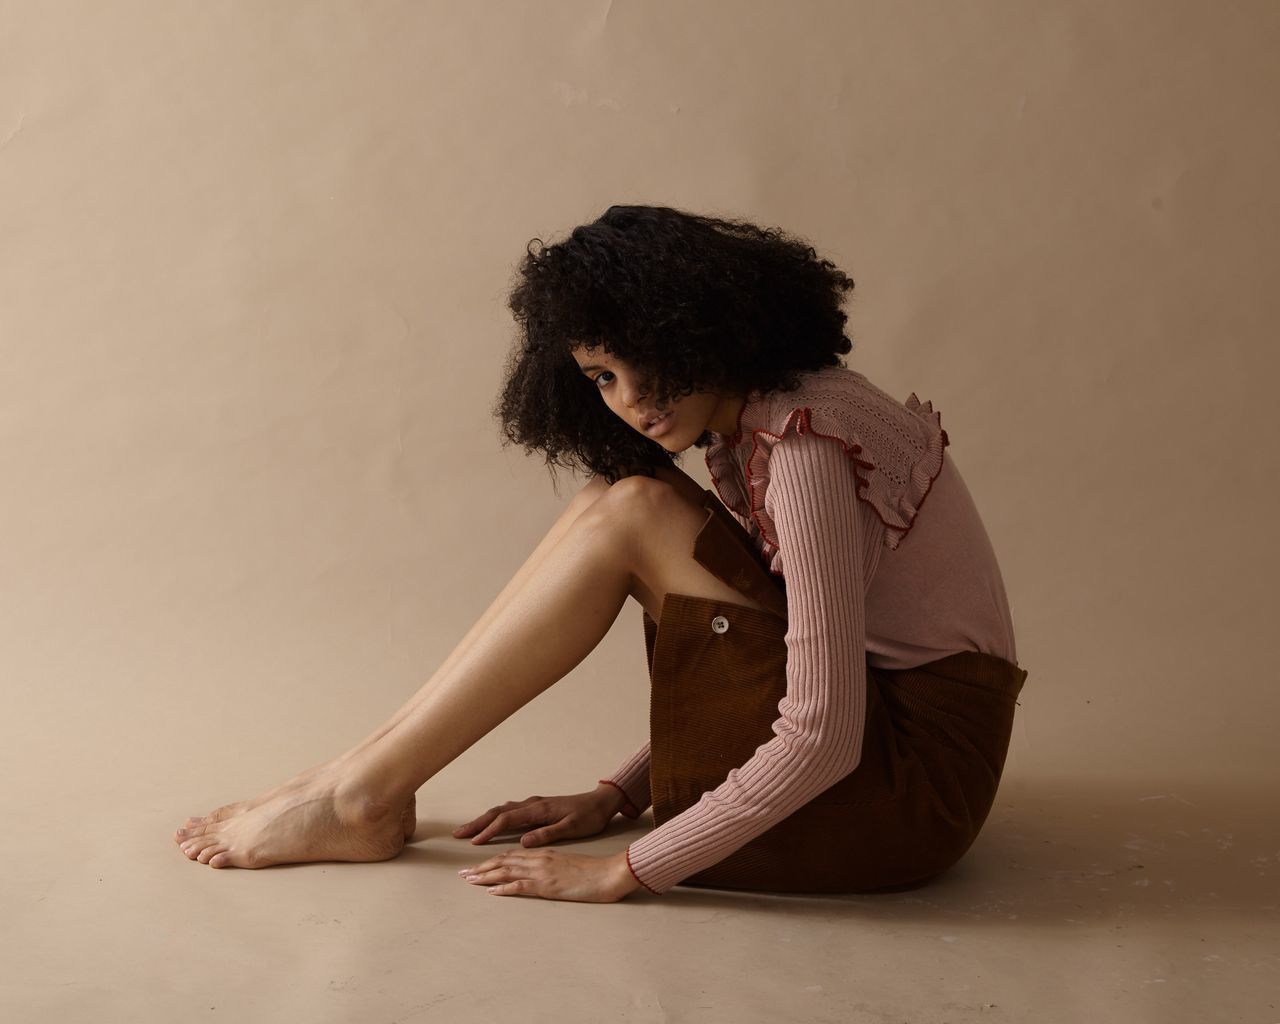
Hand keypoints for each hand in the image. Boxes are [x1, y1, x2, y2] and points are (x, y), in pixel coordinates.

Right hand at [451, 787, 624, 846]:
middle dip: (478, 823)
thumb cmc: (589, 817)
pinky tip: (491, 823)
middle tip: (458, 834)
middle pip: (499, 812)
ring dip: (485, 819)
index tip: (474, 842)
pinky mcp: (537, 807)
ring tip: (469, 830)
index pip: (507, 820)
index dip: (489, 831)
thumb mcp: (572, 828)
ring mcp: (534, 804)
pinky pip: (510, 811)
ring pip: (503, 810)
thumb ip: (548, 834)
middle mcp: (533, 804)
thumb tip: (524, 842)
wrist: (601, 802)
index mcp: (539, 810)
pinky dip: (496, 817)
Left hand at [458, 848, 640, 901]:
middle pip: (504, 860)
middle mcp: (540, 859)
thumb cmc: (594, 871)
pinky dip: (503, 888)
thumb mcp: (568, 864)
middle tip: (462, 874)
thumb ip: (550, 865)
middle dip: (481, 867)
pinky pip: (520, 885)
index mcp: (544, 853)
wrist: (611, 872)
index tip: (477, 866)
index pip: (512, 854)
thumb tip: (536, 873)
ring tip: (468, 880)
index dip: (492, 859)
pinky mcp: (548, 885)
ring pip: (507, 870)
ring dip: (485, 876)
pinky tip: (491, 892)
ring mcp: (543, 871)